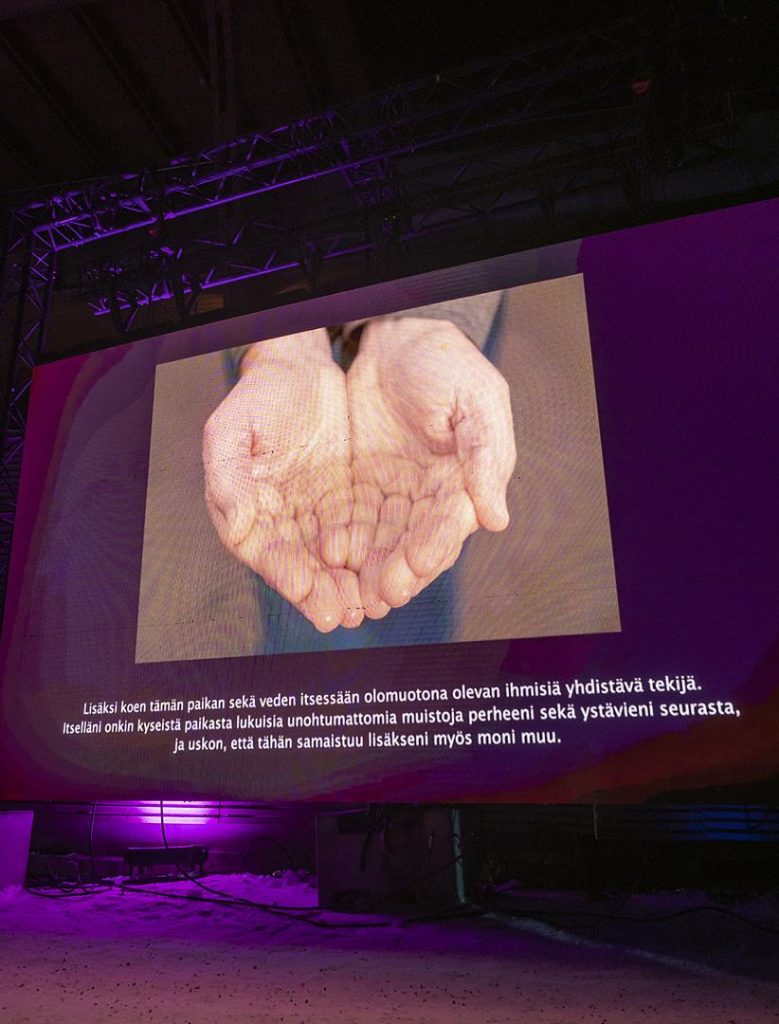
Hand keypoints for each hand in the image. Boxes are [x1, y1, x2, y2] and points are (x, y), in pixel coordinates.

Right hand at [203, 330, 362, 631]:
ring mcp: (320, 517)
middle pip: (305, 568)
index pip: (268, 554)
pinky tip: (393, 573)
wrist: (302, 371)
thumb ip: (228, 478)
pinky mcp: (352, 505)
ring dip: (353, 585)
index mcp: (250, 514)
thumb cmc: (259, 398)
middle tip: (345, 614)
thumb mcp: (232, 430)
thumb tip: (236, 527)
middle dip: (325, 593)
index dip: (289, 576)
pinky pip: (367, 535)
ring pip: (337, 560)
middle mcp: (285, 524)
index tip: (310, 594)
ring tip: (372, 605)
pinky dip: (378, 557)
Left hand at [346, 316, 515, 618]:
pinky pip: (352, 522)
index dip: (435, 547)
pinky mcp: (362, 489)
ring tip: (355, 593)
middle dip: (399, 573)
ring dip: (370, 571)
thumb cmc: (447, 365)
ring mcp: (395, 496)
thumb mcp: (475, 401)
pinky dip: (344, 544)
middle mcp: (430, 499)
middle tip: (381, 596)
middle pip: (415, 546)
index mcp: (465, 484)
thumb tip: (496, 519)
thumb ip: (484, 455)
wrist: (397, 338)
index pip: (450, 526)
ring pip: (383, 543)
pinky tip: (329, 560)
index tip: (416, 566)